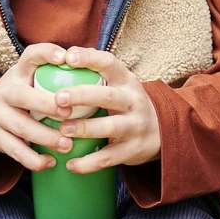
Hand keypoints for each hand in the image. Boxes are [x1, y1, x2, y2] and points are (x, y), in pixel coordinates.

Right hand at [0, 43, 77, 171]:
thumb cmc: (23, 95)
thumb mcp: (31, 80)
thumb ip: (55, 76)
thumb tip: (98, 70)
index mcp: (19, 73)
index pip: (30, 56)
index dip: (46, 53)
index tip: (65, 57)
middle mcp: (5, 91)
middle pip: (22, 95)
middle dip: (46, 104)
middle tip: (68, 113)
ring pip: (21, 127)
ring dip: (46, 137)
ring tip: (68, 145)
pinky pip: (16, 151)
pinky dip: (34, 159)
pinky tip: (51, 162)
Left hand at [52, 47, 161, 173]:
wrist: (161, 132)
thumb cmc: (127, 104)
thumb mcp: (120, 84)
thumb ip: (98, 72)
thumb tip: (67, 54)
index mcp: (126, 81)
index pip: (110, 63)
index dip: (90, 59)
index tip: (68, 57)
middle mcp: (133, 102)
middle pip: (109, 96)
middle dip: (82, 96)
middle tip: (58, 98)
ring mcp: (135, 127)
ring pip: (110, 127)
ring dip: (85, 128)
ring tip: (63, 129)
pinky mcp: (132, 150)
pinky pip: (109, 157)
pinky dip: (88, 163)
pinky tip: (70, 164)